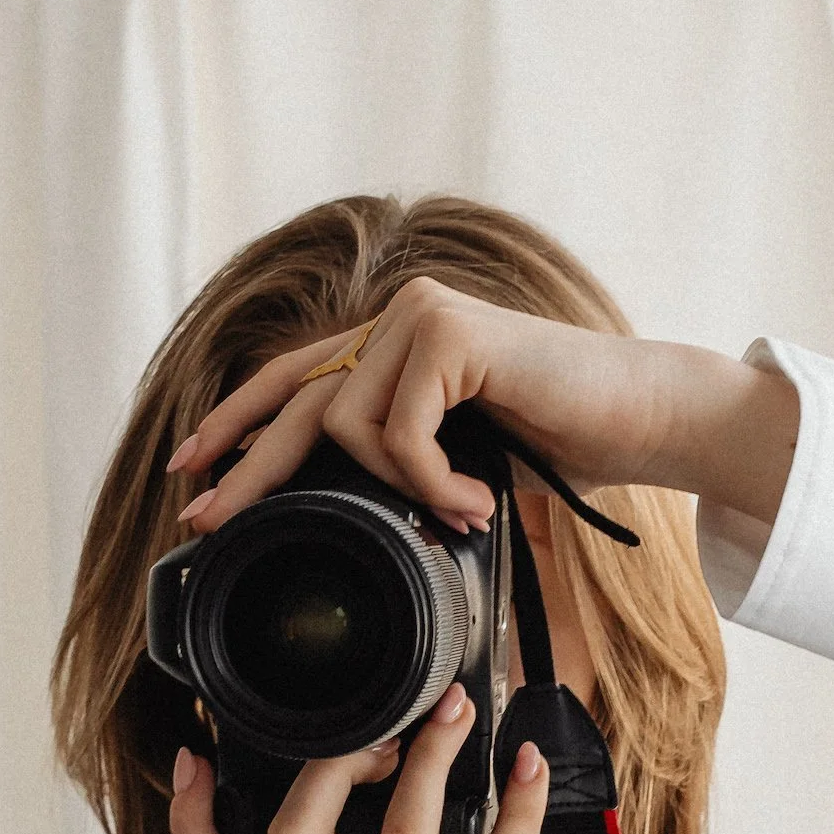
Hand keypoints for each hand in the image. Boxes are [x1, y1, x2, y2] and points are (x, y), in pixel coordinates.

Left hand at [163, 274, 797, 539]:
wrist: (642, 420)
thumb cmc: (564, 441)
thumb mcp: (459, 461)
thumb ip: (397, 467)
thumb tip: (325, 514)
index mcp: (396, 343)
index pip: (295, 377)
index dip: (236, 421)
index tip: (191, 468)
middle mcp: (401, 317)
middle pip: (295, 398)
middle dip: (248, 466)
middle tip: (205, 517)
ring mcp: (422, 316)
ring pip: (346, 427)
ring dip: (397, 491)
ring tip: (457, 514)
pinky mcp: (449, 332)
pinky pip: (399, 436)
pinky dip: (432, 485)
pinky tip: (476, 501)